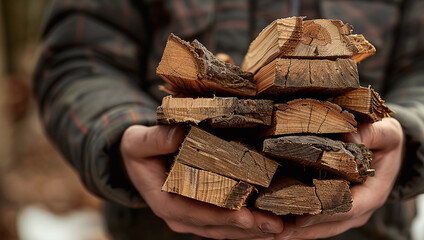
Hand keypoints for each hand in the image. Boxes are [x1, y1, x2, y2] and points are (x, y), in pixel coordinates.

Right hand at [120, 125, 282, 238]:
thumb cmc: (139, 151)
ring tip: (282, 227)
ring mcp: (195, 219)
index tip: (246, 216)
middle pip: (218, 227)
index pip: (196, 213)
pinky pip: (231, 224)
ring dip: (255, 231)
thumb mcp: (138, 141)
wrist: (138, 164)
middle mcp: (182, 217)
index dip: (222, 216)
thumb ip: (156, 139)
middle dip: (248, 228)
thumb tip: (180, 131)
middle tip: (277, 226)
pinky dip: (252, 225)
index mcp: (165, 202)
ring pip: (228, 230)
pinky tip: (275, 222)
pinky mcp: (207, 215)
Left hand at [275, 118, 403, 238]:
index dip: (323, 213)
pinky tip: (275, 222)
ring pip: (320, 227)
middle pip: (329, 224)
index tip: (300, 216)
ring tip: (269, 231)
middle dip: (302, 229)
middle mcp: (360, 208)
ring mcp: (347, 212)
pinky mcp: (335, 208)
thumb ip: (373, 133)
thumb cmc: (387, 142)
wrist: (389, 151)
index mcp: (373, 193)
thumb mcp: (387, 133)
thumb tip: (351, 135)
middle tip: (274, 230)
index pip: (347, 208)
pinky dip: (297, 223)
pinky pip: (316, 220)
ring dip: (296, 231)